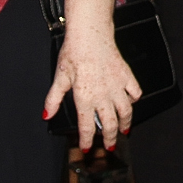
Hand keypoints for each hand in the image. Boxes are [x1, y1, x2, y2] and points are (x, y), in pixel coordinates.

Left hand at [45, 30, 140, 152]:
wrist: (90, 34)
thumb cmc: (74, 53)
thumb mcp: (60, 77)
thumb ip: (53, 99)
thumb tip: (46, 115)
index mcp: (85, 98)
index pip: (87, 127)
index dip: (87, 140)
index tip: (87, 147)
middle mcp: (103, 95)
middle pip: (109, 124)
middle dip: (110, 138)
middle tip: (110, 146)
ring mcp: (117, 86)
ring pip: (126, 112)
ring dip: (125, 123)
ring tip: (124, 130)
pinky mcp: (126, 76)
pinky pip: (135, 92)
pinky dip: (134, 100)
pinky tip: (130, 102)